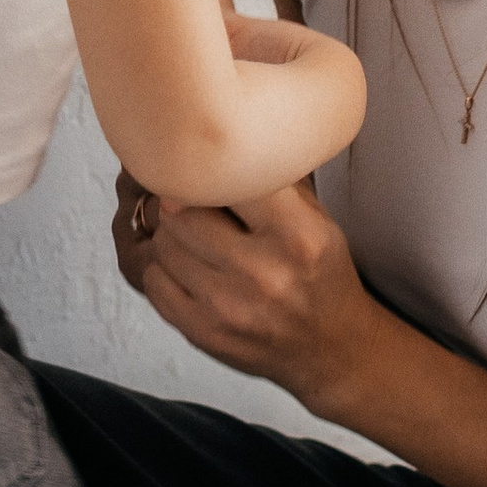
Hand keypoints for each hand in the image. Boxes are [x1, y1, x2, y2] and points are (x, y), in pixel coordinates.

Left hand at [111, 168, 373, 411]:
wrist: (331, 349)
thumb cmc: (319, 275)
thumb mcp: (319, 221)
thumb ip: (275, 182)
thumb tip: (230, 137)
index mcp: (298, 235)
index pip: (230, 178)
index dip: (212, 170)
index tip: (208, 169)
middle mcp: (264, 272)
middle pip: (183, 211)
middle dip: (183, 202)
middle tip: (193, 203)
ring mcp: (229, 306)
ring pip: (164, 244)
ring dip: (171, 236)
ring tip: (193, 237)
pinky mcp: (204, 333)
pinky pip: (155, 281)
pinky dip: (164, 269)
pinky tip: (187, 269)